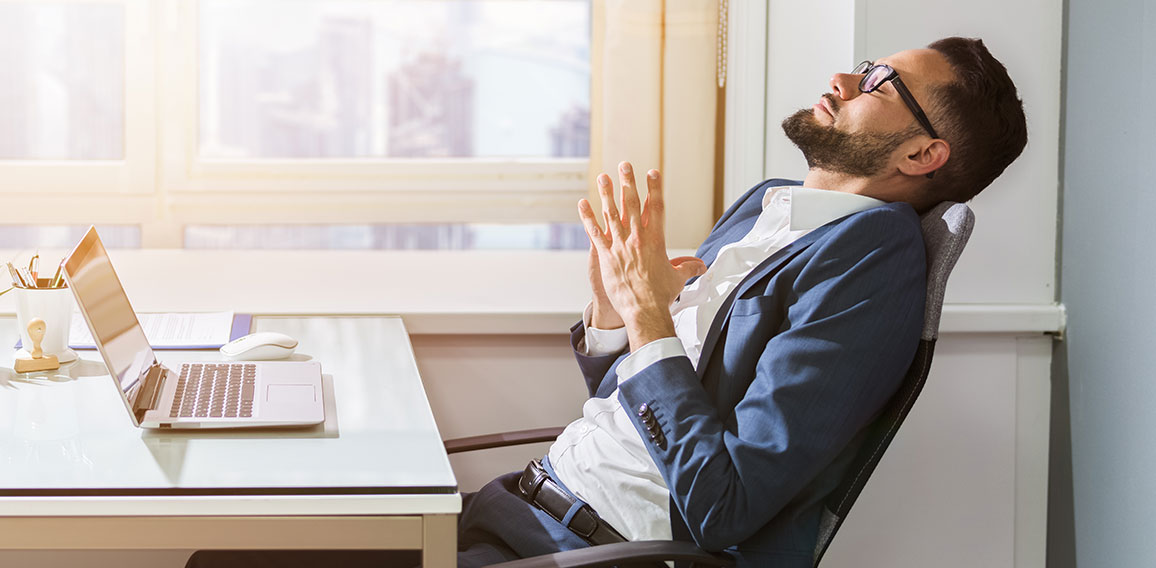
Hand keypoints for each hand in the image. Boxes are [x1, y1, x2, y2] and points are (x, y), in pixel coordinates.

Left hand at [578, 162, 706, 349]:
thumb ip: (689, 267)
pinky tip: (582, 204)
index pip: (657, 208)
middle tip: (625, 165)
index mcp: (656, 240)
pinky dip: (587, 218)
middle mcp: (638, 238)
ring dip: (606, 193)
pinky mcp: (606, 255)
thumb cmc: (662, 295)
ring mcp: (620, 245)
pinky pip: (594, 232)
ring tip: (602, 177)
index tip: (652, 173)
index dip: (654, 188)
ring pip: (612, 214)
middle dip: (629, 182)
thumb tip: (701, 266)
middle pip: (633, 204)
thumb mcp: (678, 278)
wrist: (644, 309)